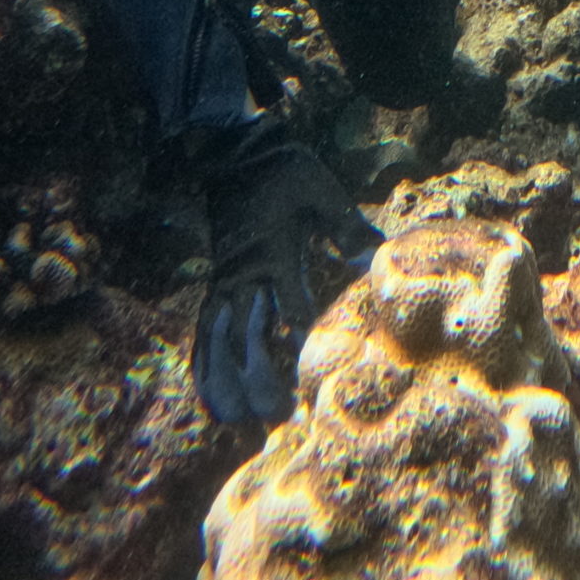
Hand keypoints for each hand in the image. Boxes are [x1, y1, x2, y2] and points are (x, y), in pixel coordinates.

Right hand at [190, 124, 381, 422]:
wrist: (235, 155)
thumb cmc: (285, 173)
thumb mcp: (322, 193)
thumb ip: (348, 227)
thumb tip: (377, 261)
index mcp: (276, 252)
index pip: (291, 304)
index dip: (304, 341)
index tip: (319, 374)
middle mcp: (246, 275)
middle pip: (246, 336)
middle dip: (260, 379)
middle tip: (280, 417)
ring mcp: (226, 284)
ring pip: (219, 343)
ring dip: (227, 384)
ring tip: (239, 423)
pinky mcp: (216, 286)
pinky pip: (203, 334)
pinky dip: (205, 369)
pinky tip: (213, 401)